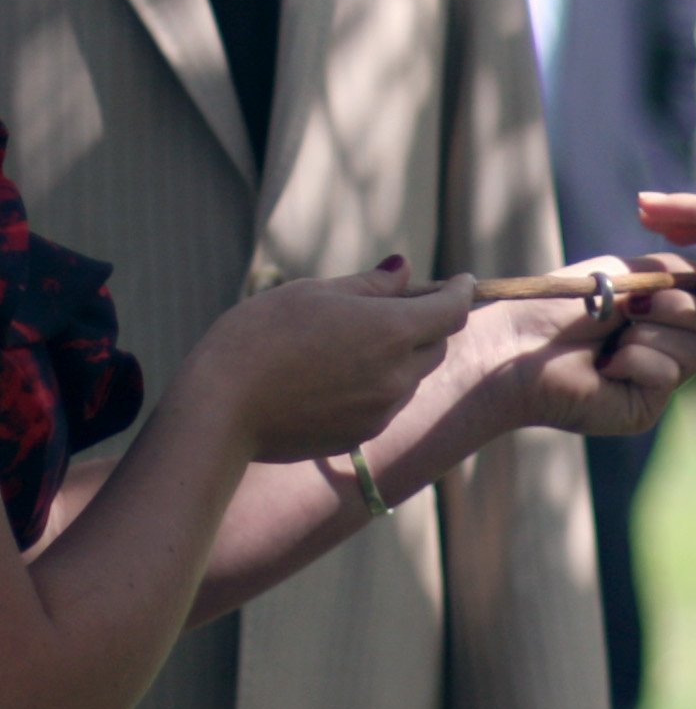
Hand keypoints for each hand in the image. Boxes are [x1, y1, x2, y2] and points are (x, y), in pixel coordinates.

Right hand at [185, 259, 474, 462]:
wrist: (220, 409)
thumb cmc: (259, 337)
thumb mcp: (314, 294)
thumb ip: (370, 285)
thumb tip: (404, 271)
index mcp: (392, 331)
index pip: (452, 310)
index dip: (460, 291)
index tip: (461, 280)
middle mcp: (397, 376)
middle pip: (436, 345)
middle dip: (428, 323)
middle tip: (397, 304)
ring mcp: (381, 411)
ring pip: (411, 377)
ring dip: (401, 356)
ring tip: (353, 340)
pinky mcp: (360, 436)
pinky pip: (385, 404)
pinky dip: (377, 385)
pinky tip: (335, 375)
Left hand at [482, 255, 695, 436]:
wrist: (519, 343)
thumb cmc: (561, 304)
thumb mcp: (626, 273)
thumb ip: (676, 272)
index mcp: (660, 313)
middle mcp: (663, 347)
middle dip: (679, 306)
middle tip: (635, 306)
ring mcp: (655, 381)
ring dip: (652, 333)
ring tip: (612, 338)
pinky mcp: (645, 408)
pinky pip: (668, 375)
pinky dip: (637, 360)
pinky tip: (605, 366)